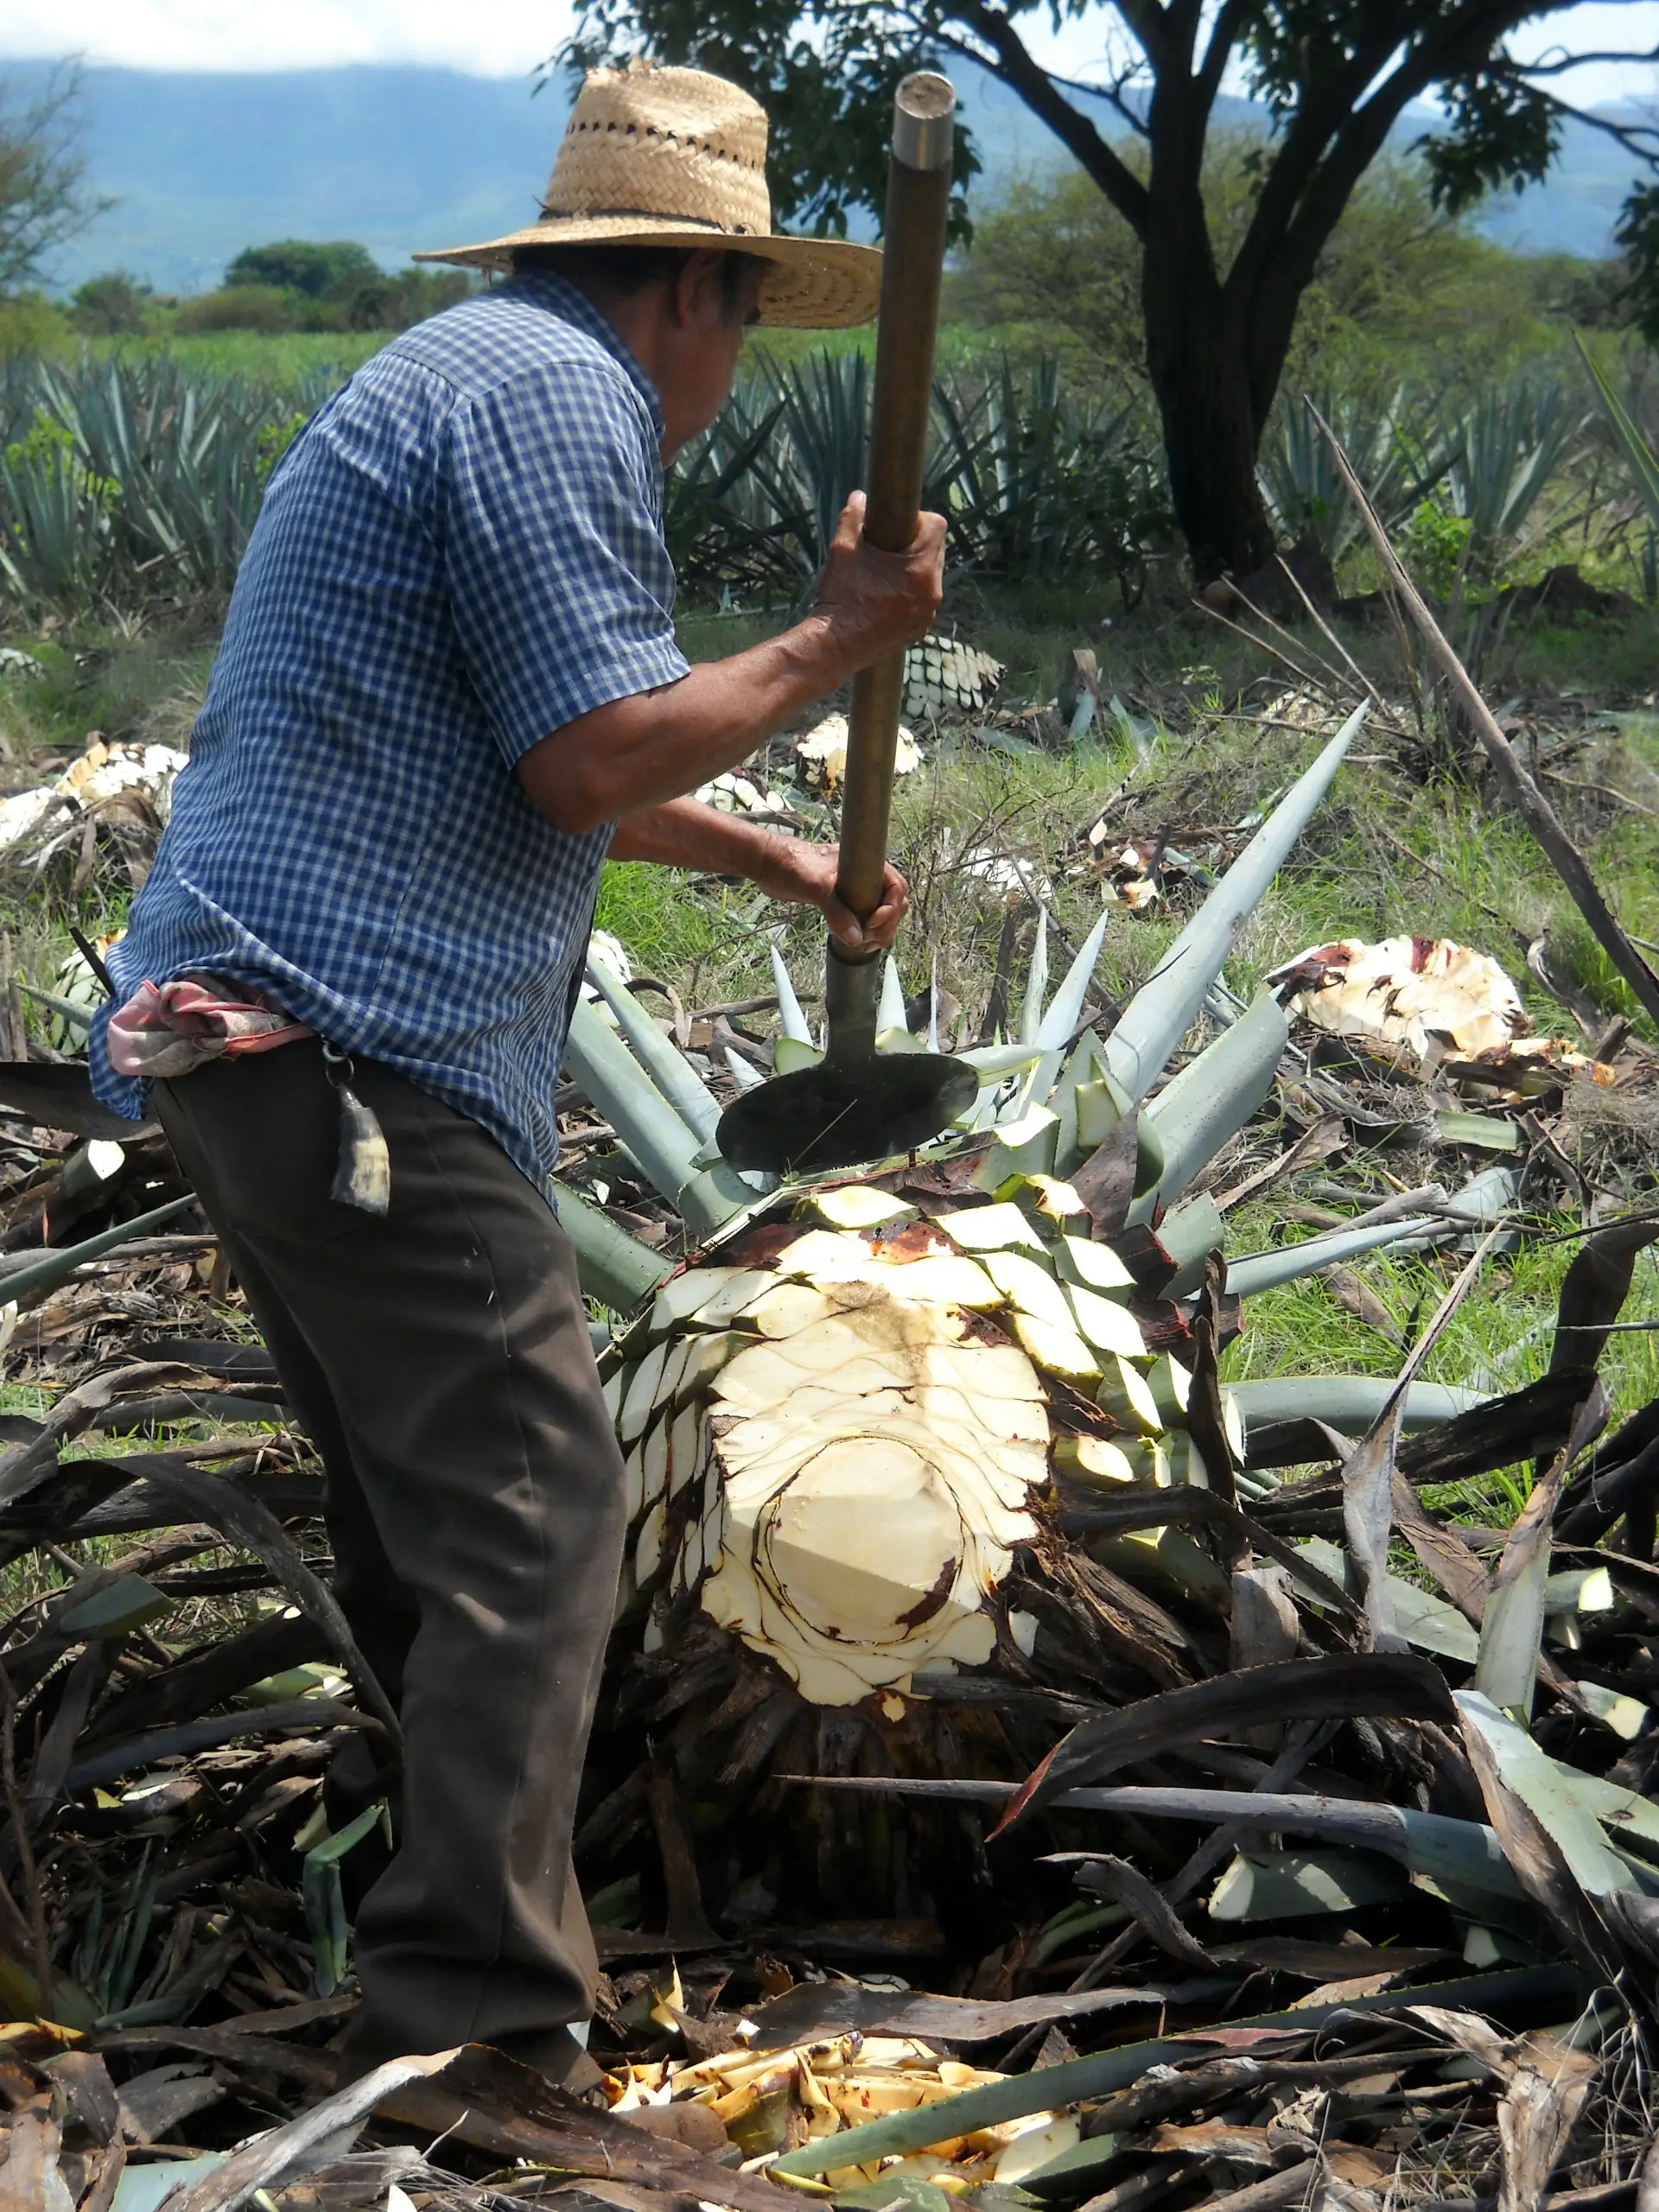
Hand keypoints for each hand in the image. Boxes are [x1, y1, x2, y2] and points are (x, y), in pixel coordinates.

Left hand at [751, 837, 908, 952]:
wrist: (766, 863)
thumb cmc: (790, 863)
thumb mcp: (815, 887)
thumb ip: (836, 911)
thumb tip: (856, 937)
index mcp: (865, 864)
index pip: (896, 887)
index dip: (891, 907)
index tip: (871, 922)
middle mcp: (864, 877)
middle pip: (893, 903)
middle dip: (886, 924)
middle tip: (867, 939)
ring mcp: (854, 890)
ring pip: (879, 914)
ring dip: (878, 932)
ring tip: (863, 944)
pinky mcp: (842, 902)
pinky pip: (862, 919)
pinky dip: (864, 933)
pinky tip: (855, 943)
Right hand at [810, 491, 945, 675]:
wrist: (835, 645)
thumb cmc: (840, 596)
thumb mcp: (842, 550)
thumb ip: (853, 518)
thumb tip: (859, 497)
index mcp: (920, 569)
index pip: (937, 526)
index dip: (917, 519)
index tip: (894, 527)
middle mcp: (932, 592)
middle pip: (936, 551)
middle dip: (915, 545)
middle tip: (887, 550)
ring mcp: (928, 614)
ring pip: (930, 577)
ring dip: (913, 570)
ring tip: (885, 574)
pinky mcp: (920, 630)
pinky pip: (923, 601)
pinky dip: (910, 594)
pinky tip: (886, 597)